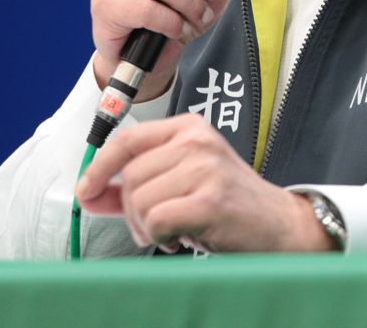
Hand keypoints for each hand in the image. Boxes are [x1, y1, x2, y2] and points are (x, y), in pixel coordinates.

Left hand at [75, 113, 337, 252]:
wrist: (279, 225)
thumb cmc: (230, 205)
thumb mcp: (183, 183)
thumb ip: (137, 185)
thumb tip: (90, 192)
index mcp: (190, 128)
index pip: (128, 138)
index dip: (100, 165)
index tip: (87, 188)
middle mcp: (198, 140)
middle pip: (131, 175)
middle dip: (131, 211)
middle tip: (154, 226)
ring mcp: (206, 168)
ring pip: (140, 199)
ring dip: (146, 227)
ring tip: (172, 231)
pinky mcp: (209, 199)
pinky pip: (156, 220)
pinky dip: (160, 237)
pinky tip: (182, 237)